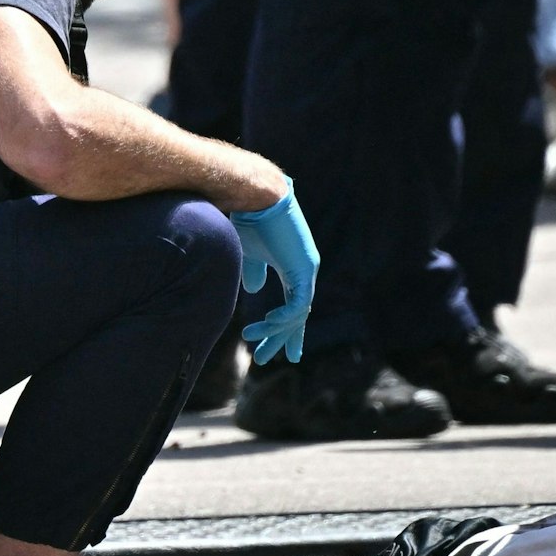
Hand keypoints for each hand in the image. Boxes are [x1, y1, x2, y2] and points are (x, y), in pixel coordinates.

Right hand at [230, 180, 318, 364]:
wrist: (254, 195)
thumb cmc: (249, 218)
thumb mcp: (249, 253)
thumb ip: (254, 272)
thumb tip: (254, 291)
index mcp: (294, 268)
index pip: (295, 306)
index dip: (286, 329)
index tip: (281, 351)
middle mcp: (305, 271)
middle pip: (297, 316)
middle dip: (281, 340)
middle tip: (265, 360)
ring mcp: (307, 270)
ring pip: (296, 315)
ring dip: (273, 332)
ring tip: (254, 343)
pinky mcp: (304, 268)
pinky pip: (297, 305)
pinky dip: (282, 319)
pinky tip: (266, 326)